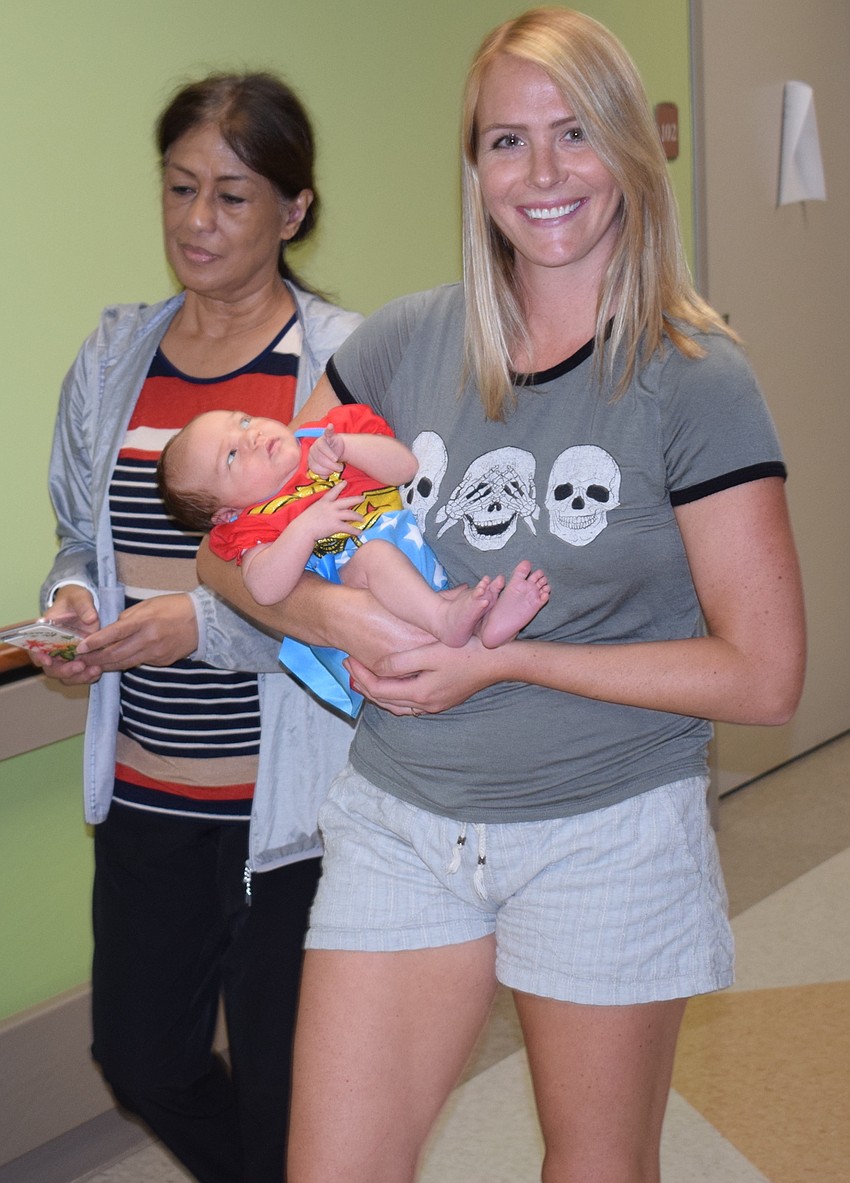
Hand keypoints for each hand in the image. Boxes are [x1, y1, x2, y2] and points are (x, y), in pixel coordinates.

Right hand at [31, 585, 102, 685]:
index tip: (47, 661)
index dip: (38, 657)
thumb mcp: (79, 597)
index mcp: (44, 633)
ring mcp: (65, 657)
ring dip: (78, 677)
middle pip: (51, 668)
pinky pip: (79, 675)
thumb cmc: (75, 600)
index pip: (34, 649)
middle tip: (80, 666)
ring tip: (95, 671)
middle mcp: (52, 649)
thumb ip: (84, 605)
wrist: (83, 607)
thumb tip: (91, 618)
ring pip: (65, 676)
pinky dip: (88, 677)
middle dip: (64, 671)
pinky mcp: (78, 660)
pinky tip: (98, 671)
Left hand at [73, 594, 198, 672]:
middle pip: (116, 654)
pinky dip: (126, 662)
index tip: (81, 648)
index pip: (114, 634)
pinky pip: (139, 663)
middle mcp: (149, 639)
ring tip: (93, 665)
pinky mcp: (162, 662)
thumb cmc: (173, 607)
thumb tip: (111, 630)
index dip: (96, 642)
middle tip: (81, 661)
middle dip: (96, 658)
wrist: (202, 621)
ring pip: (125, 663)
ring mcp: (156, 653)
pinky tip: (117, 661)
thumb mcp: (147, 605)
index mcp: (144, 621)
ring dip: (107, 665)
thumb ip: (127, 618)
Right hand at [299, 481, 363, 540]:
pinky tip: (360, 533)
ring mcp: (334, 516)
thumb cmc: (305, 521)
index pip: (333, 492)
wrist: (303, 529)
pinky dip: (355, 531)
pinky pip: (348, 528)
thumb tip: (325, 512)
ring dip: (358, 517)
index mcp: (324, 502)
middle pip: (347, 501)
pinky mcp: (336, 525)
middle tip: (363, 498)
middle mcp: (331, 507)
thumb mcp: (312, 510)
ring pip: (350, 514)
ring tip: (362, 519)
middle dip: (356, 499)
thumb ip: (320, 509)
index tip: (345, 482)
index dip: (340, 486)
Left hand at [307, 424, 344, 476]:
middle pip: (318, 458)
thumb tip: (324, 477)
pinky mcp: (327, 436)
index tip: (331, 473)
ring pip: (323, 449)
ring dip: (331, 456)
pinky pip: (327, 432)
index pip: (314, 466)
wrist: (338, 450)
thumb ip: (324, 473)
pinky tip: (330, 426)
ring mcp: (319, 442)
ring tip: (337, 460)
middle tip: (338, 468)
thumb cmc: (331, 462)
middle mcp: (312, 450)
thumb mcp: (327, 469)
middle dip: (330, 465)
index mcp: (310, 459)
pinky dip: (329, 429)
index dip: (323, 471)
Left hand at [345, 637, 505, 715]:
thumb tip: (377, 667)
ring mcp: (435, 705)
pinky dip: (395, 694)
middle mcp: (425, 705)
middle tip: (349, 667)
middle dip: (364, 684)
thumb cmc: (466, 652)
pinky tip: (392, 683)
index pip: (378, 689)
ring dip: (378, 693)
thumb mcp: (430, 652)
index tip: (347, 658)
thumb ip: (400, 661)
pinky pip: (410, 703)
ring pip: (397, 705)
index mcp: (419, 693)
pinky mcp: (442, 700)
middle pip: (384, 700)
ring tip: (363, 677)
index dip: (359, 675)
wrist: (499, 661)